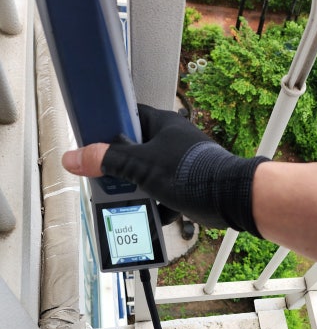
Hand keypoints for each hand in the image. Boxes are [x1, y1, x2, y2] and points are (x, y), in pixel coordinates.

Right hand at [62, 104, 267, 233]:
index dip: (107, 128)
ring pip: (149, 174)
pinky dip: (158, 203)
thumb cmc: (191, 174)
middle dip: (122, 169)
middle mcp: (172, 140)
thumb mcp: (141, 166)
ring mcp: (182, 162)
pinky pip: (164, 192)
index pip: (127, 116)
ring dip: (139, 190)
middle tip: (108, 181)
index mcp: (161, 124)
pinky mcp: (189, 183)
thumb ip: (107, 161)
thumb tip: (74, 157)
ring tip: (129, 200)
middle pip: (135, 150)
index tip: (92, 144)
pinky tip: (152, 213)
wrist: (230, 198)